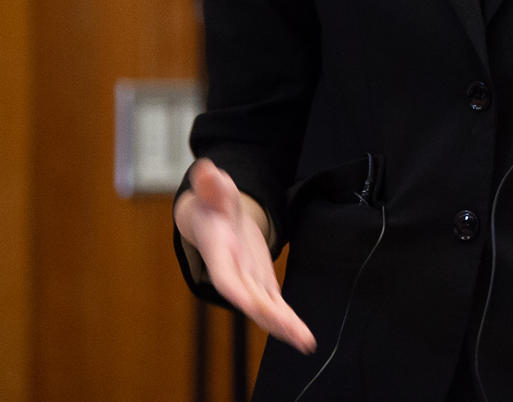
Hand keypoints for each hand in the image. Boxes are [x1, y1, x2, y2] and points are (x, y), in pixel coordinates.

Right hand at [174, 158, 315, 353]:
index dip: (238, 291)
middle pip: (251, 299)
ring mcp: (248, 280)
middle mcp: (233, 272)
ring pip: (266, 307)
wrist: (210, 219)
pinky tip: (302, 337)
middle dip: (272, 317)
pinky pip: (275, 304)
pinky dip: (288, 321)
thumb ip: (212, 185)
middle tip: (295, 334)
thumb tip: (207, 169)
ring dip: (285, 326)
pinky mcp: (261, 281)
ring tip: (306, 343)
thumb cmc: (212, 205)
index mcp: (220, 252)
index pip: (226, 277)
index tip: (254, 306)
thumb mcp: (213, 190)